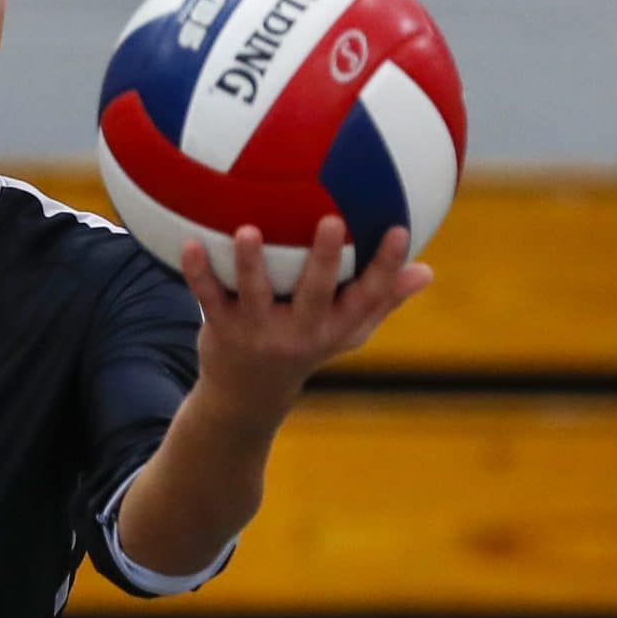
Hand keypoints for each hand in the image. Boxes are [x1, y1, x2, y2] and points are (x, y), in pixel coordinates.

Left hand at [180, 218, 432, 416]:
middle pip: (315, 295)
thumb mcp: (346, 332)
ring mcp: (258, 331)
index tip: (401, 228)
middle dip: (324, 259)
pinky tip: (189, 243)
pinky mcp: (222, 330)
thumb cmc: (305, 348)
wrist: (247, 397)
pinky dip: (198, 272)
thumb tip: (427, 271)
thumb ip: (381, 300)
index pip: (368, 297)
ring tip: (248, 230)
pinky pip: (208, 297)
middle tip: (331, 220)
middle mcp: (300, 331)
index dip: (386, 266)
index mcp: (334, 327)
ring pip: (255, 294)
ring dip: (250, 264)